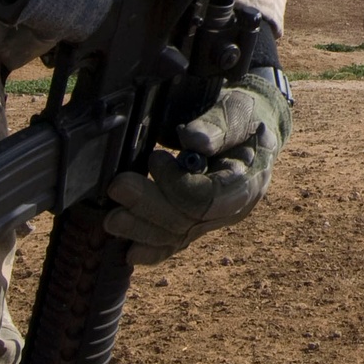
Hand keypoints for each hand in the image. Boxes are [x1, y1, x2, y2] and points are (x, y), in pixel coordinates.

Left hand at [104, 76, 291, 265]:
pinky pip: (175, 243)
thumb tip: (193, 141)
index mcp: (248, 181)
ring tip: (111, 218)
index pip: (209, 199)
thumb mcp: (238, 110)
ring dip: (141, 229)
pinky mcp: (197, 223)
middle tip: (117, 187)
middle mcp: (232, 209)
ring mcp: (214, 220)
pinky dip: (152, 249)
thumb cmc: (245, 115)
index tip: (155, 158)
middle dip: (149, 206)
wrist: (251, 128)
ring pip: (176, 236)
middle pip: (187, 221)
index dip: (177, 185)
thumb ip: (219, 125)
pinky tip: (130, 253)